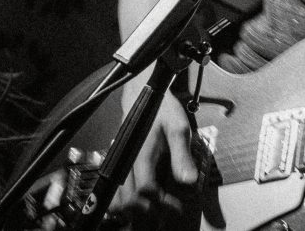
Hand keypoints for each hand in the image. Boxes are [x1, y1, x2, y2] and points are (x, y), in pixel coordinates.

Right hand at [108, 79, 200, 228]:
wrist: (143, 94)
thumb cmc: (162, 109)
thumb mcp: (179, 128)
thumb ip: (182, 155)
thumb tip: (189, 180)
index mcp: (141, 156)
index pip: (146, 190)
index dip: (162, 202)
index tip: (177, 205)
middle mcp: (126, 162)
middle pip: (129, 199)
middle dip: (148, 210)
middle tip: (166, 211)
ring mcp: (120, 162)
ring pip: (118, 197)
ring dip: (134, 209)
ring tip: (154, 210)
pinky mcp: (117, 162)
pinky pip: (115, 189)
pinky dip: (124, 201)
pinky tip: (138, 202)